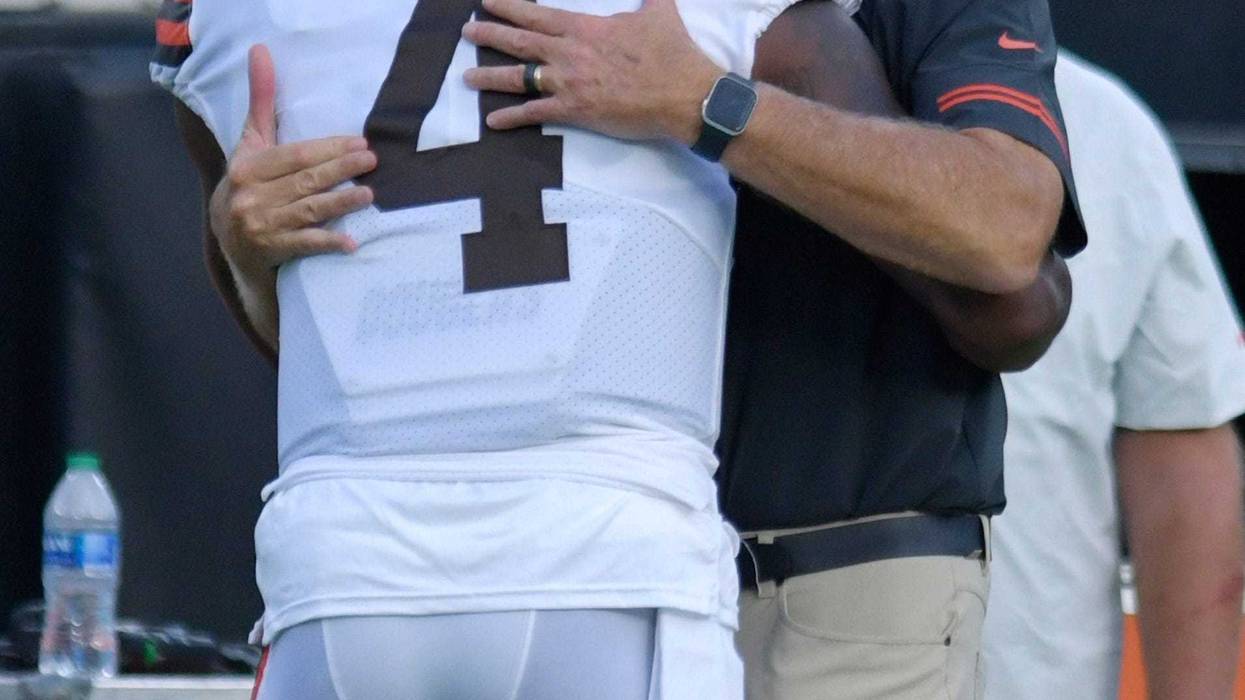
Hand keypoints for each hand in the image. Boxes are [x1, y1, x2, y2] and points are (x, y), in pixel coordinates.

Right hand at [211, 45, 376, 281]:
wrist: (232, 244)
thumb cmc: (249, 186)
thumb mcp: (251, 145)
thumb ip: (262, 102)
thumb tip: (261, 51)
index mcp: (248, 167)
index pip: (295, 155)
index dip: (328, 149)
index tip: (359, 144)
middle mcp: (250, 195)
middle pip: (304, 180)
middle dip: (340, 170)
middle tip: (371, 161)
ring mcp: (261, 225)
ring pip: (308, 210)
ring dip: (340, 203)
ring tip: (368, 195)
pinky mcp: (272, 250)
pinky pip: (304, 244)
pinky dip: (327, 243)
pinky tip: (351, 243)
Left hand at [462, 0, 721, 144]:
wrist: (684, 94)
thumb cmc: (672, 54)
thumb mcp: (659, 12)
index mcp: (585, 28)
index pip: (538, 14)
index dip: (510, 7)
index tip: (488, 2)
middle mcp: (570, 53)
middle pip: (520, 42)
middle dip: (490, 35)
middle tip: (467, 32)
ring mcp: (570, 83)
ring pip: (519, 77)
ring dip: (490, 76)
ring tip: (467, 78)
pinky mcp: (576, 111)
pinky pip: (535, 113)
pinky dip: (512, 117)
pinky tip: (492, 121)